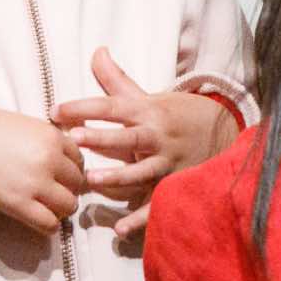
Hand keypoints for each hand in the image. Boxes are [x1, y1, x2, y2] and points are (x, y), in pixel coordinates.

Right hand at [0, 105, 85, 235]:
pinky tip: (37, 218)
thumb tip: (61, 159)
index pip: (79, 159)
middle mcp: (49, 159)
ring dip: (60, 208)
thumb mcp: (23, 125)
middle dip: (67, 189)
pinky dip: (48, 224)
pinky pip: (49, 223)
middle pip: (77, 183)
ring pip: (69, 205)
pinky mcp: (18, 204)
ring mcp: (36, 182)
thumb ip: (45, 140)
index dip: (70, 168)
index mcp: (52, 135)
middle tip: (52, 192)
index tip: (59, 174)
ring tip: (45, 206)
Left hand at [53, 47, 240, 239]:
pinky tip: (120, 229)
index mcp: (147, 112)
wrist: (224, 132)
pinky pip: (156, 205)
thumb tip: (97, 50)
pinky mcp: (174, 186)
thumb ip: (117, 79)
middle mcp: (157, 137)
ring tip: (93, 181)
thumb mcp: (149, 95)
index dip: (85, 107)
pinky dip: (140, 219)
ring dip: (118, 177)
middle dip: (102, 138)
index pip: (113, 107)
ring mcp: (167, 164)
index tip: (56, 110)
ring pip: (141, 172)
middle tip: (75, 139)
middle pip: (127, 137)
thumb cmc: (176, 113)